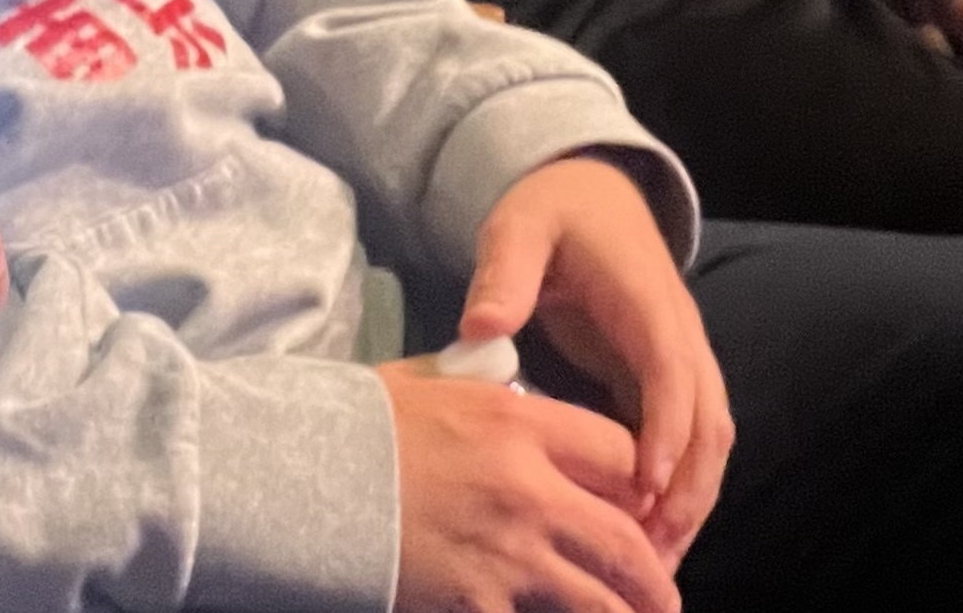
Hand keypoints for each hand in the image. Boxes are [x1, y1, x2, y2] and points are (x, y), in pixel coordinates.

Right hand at [380, 368, 678, 612]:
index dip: (640, 482)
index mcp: (520, 424)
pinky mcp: (475, 603)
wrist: (297, 478)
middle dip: (653, 575)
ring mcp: (506, 554)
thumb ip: (480, 389)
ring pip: (597, 600)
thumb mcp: (429, 383)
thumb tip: (498, 373)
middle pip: (625, 538)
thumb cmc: (355, 425)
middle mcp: (529, 490)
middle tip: (665, 598)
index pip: (620, 453)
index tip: (643, 504)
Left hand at [460, 157, 731, 564]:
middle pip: (709, 419)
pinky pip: (689, 439)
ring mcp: (680, 359)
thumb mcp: (520, 226)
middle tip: (653, 551)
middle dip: (689, 487)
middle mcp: (680, 335)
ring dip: (691, 497)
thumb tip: (481, 326)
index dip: (667, 429)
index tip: (648, 487)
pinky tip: (649, 532)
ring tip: (655, 559)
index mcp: (648, 300)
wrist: (591, 191)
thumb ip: (504, 272)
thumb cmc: (554, 212)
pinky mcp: (666, 379)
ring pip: (709, 437)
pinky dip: (680, 487)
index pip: (672, 370)